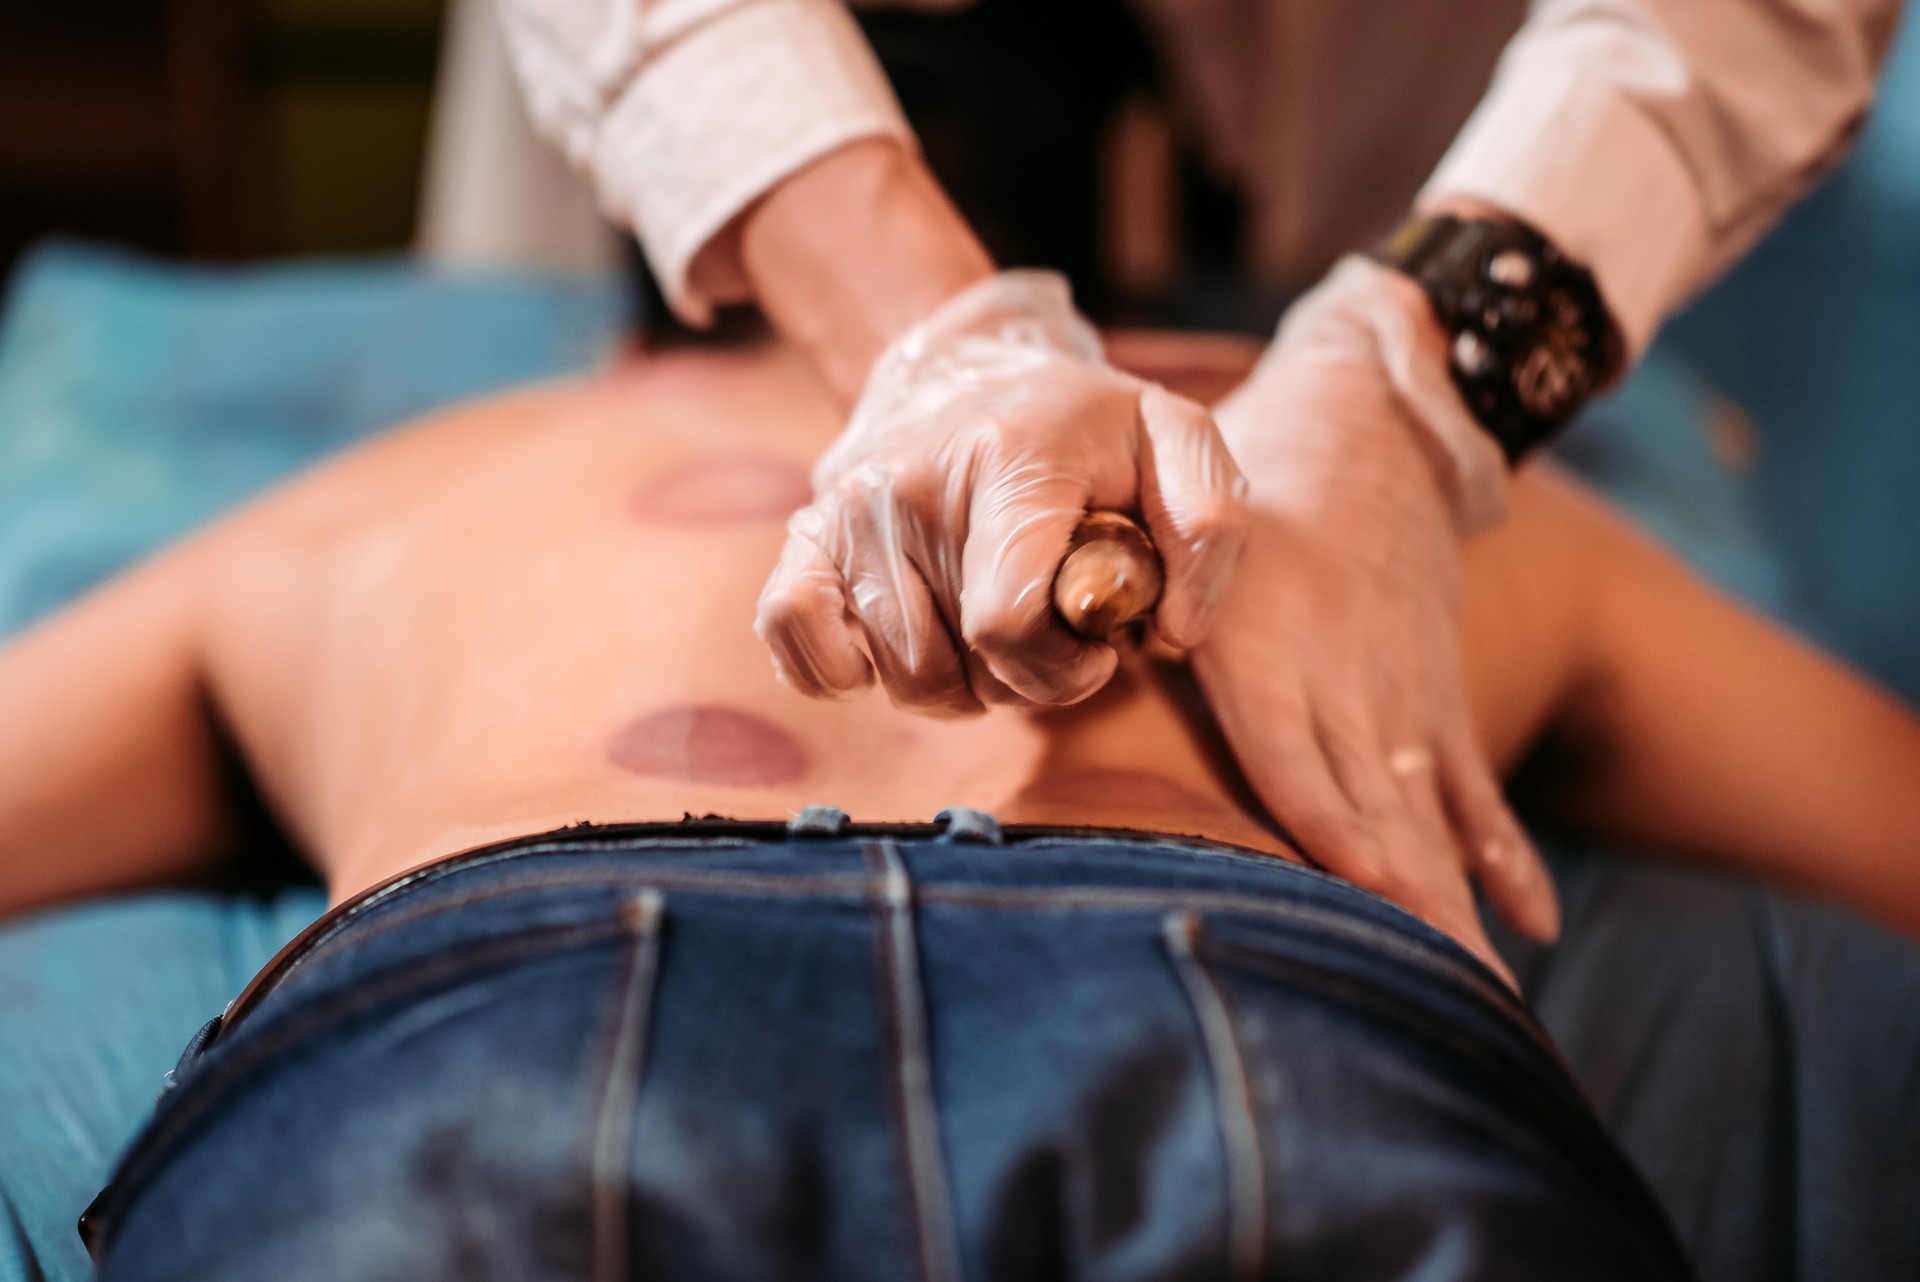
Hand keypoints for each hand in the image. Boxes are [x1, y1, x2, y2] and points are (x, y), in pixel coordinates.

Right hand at [757, 270, 1246, 714]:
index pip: (1009, 623)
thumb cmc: (1080, 424)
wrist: (963, 362)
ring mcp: (849, 508)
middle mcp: (915, 481)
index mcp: (1014, 458)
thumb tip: (1173, 629)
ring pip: (898, 674)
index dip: (1062, 670)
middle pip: (960, 666)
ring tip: (987, 624)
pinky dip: (841, 669)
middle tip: (1045, 626)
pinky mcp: (804, 535)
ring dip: (954, 681)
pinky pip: (792, 634)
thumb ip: (1209, 524)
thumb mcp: (1174, 437)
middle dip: (1020, 678)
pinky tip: (895, 645)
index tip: (1095, 650)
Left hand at [1193, 260, 1559, 977]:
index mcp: (1266, 653)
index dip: (1329, 821)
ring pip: (1428, 815)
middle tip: (1440, 989)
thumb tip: (1062, 664)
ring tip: (1485, 986)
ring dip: (1453, 901)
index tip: (1364, 884)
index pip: (1294, 756)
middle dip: (1405, 904)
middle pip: (1375, 810)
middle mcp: (1342, 684)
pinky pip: (1472, 787)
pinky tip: (1535, 921)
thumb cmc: (1246, 495)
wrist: (1365, 426)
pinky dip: (1502, 853)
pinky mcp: (1433, 695)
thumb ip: (1135, 612)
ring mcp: (1400, 696)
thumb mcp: (1182, 541)